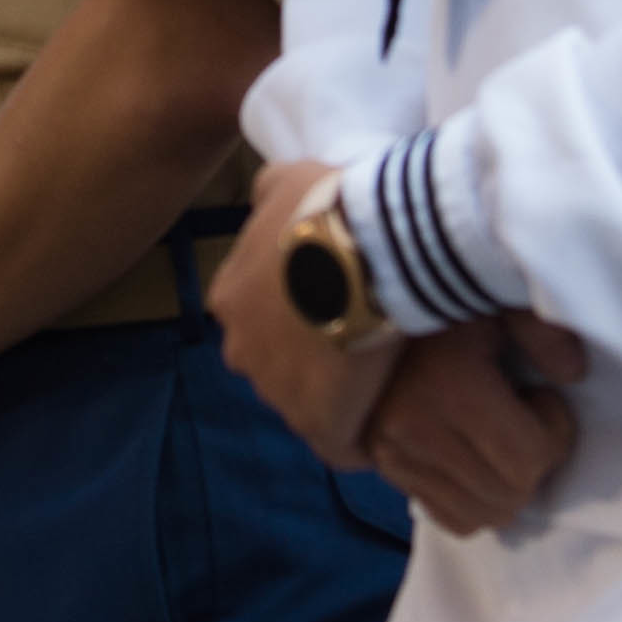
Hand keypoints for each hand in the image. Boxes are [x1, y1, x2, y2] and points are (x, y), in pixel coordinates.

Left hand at [211, 160, 399, 463]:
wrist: (370, 248)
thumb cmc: (329, 209)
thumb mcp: (287, 179)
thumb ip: (269, 194)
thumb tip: (268, 201)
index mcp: (231, 298)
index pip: (263, 314)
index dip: (304, 308)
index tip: (343, 298)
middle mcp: (241, 351)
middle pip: (280, 361)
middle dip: (315, 352)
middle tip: (367, 334)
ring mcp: (278, 394)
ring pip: (308, 402)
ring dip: (340, 393)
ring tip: (387, 375)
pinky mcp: (321, 425)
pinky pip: (340, 442)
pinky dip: (361, 435)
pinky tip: (390, 415)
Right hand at [361, 315, 591, 536]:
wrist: (374, 305)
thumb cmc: (446, 301)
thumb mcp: (497, 300)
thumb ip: (542, 331)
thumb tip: (573, 373)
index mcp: (450, 386)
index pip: (530, 457)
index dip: (555, 432)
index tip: (539, 397)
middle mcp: (416, 429)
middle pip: (510, 493)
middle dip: (534, 461)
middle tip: (523, 419)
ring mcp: (394, 454)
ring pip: (483, 515)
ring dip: (507, 486)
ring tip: (496, 437)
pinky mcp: (385, 468)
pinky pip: (452, 519)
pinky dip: (476, 502)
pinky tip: (475, 459)